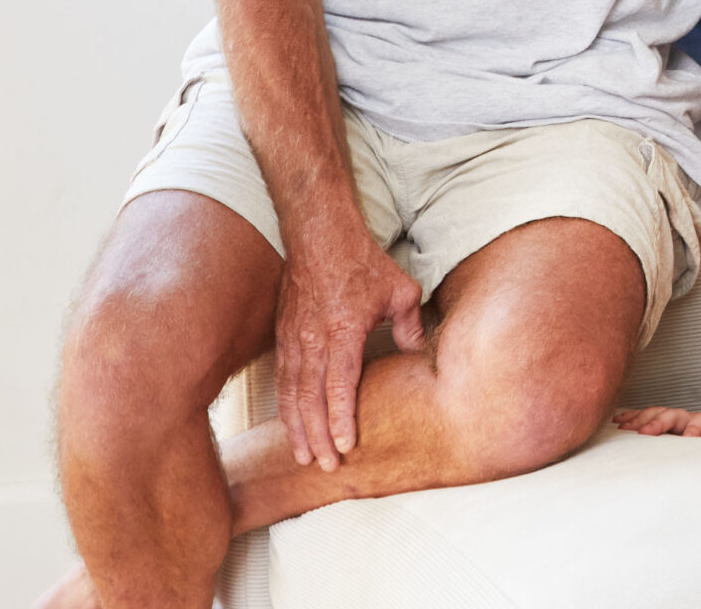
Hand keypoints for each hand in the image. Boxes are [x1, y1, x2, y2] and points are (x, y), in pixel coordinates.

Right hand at [274, 215, 424, 471]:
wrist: (319, 233)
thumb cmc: (361, 260)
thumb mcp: (400, 290)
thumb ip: (409, 326)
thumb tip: (417, 353)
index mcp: (343, 331)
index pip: (340, 385)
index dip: (341, 419)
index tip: (344, 447)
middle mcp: (313, 340)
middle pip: (311, 398)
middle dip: (317, 436)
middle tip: (325, 466)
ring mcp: (294, 338)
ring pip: (292, 393)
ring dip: (297, 427)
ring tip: (303, 456)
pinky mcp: (283, 334)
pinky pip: (283, 377)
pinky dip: (285, 405)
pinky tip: (289, 424)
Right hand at [612, 404, 700, 439]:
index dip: (696, 427)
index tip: (689, 437)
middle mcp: (696, 420)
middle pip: (676, 415)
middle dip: (659, 422)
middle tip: (643, 434)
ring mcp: (683, 420)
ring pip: (661, 414)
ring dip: (642, 419)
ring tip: (623, 427)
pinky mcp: (673, 424)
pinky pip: (652, 418)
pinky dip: (635, 418)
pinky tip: (619, 421)